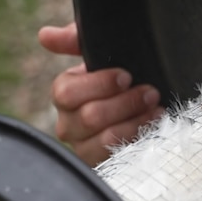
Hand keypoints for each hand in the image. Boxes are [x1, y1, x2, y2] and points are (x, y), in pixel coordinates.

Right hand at [39, 23, 164, 166]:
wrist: (151, 102)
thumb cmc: (123, 76)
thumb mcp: (103, 52)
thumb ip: (77, 39)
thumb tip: (45, 36)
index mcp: (66, 94)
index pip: (66, 92)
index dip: (99, 84)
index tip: (126, 76)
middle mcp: (70, 123)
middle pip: (89, 116)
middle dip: (125, 102)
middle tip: (150, 92)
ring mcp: (86, 147)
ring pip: (105, 138)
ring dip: (135, 120)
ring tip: (156, 108)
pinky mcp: (104, 164)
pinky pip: (118, 155)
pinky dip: (139, 137)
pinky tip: (155, 124)